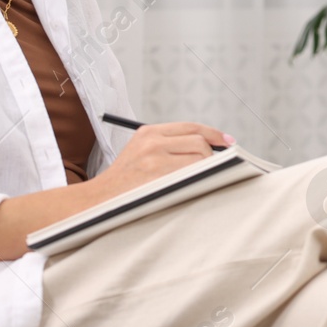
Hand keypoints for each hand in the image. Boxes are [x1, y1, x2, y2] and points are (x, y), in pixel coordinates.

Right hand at [91, 121, 232, 195]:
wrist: (99, 199)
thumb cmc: (124, 181)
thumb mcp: (141, 152)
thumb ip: (169, 145)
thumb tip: (207, 148)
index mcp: (149, 132)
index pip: (191, 127)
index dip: (213, 134)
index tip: (227, 142)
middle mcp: (152, 141)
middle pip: (199, 142)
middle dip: (210, 156)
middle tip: (212, 168)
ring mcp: (155, 158)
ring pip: (199, 158)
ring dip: (205, 170)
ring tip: (196, 180)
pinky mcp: (158, 176)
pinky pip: (192, 174)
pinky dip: (199, 179)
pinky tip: (194, 186)